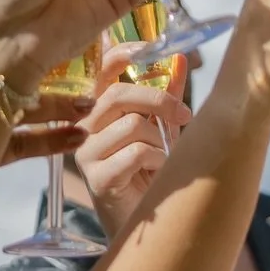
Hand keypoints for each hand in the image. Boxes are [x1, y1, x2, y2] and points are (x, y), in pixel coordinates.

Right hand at [72, 48, 191, 237]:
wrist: (145, 222)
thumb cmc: (150, 172)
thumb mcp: (161, 127)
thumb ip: (166, 94)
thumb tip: (180, 58)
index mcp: (99, 110)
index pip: (103, 70)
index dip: (125, 53)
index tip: (154, 48)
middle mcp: (84, 128)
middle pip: (118, 95)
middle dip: (159, 100)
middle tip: (185, 114)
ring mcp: (85, 154)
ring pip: (132, 125)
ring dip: (160, 141)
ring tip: (162, 158)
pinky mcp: (96, 178)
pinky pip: (136, 153)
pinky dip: (157, 160)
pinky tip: (156, 172)